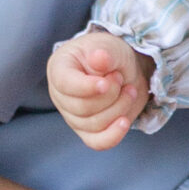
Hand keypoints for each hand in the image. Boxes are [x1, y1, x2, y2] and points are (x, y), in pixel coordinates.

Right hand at [48, 27, 154, 148]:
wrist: (124, 70)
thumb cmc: (111, 55)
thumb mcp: (110, 47)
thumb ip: (105, 53)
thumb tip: (99, 58)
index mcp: (59, 69)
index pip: (64, 84)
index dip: (86, 87)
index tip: (107, 82)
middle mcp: (61, 96)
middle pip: (82, 108)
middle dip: (110, 94)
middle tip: (121, 78)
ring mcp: (72, 116)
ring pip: (94, 124)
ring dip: (119, 107)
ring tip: (129, 89)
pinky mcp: (88, 131)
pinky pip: (97, 142)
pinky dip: (113, 135)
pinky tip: (124, 122)